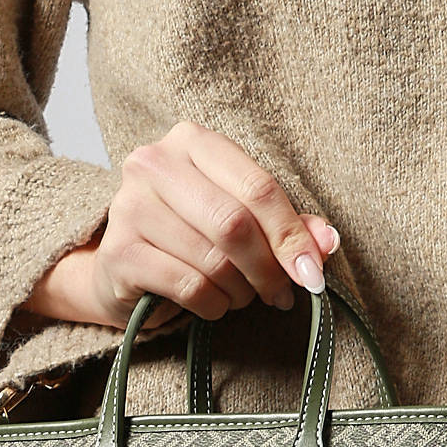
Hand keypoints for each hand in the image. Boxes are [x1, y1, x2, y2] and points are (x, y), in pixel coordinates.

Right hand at [17, 123, 340, 330]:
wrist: (123, 267)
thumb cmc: (191, 234)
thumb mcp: (243, 219)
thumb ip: (289, 226)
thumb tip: (328, 243)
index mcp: (193, 141)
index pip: (258, 187)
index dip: (292, 235)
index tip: (312, 273)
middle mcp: (154, 163)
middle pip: (235, 223)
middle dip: (269, 268)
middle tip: (283, 294)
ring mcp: (129, 206)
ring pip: (213, 259)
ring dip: (242, 291)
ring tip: (243, 296)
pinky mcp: (119, 252)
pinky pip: (189, 286)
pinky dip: (214, 305)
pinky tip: (214, 304)